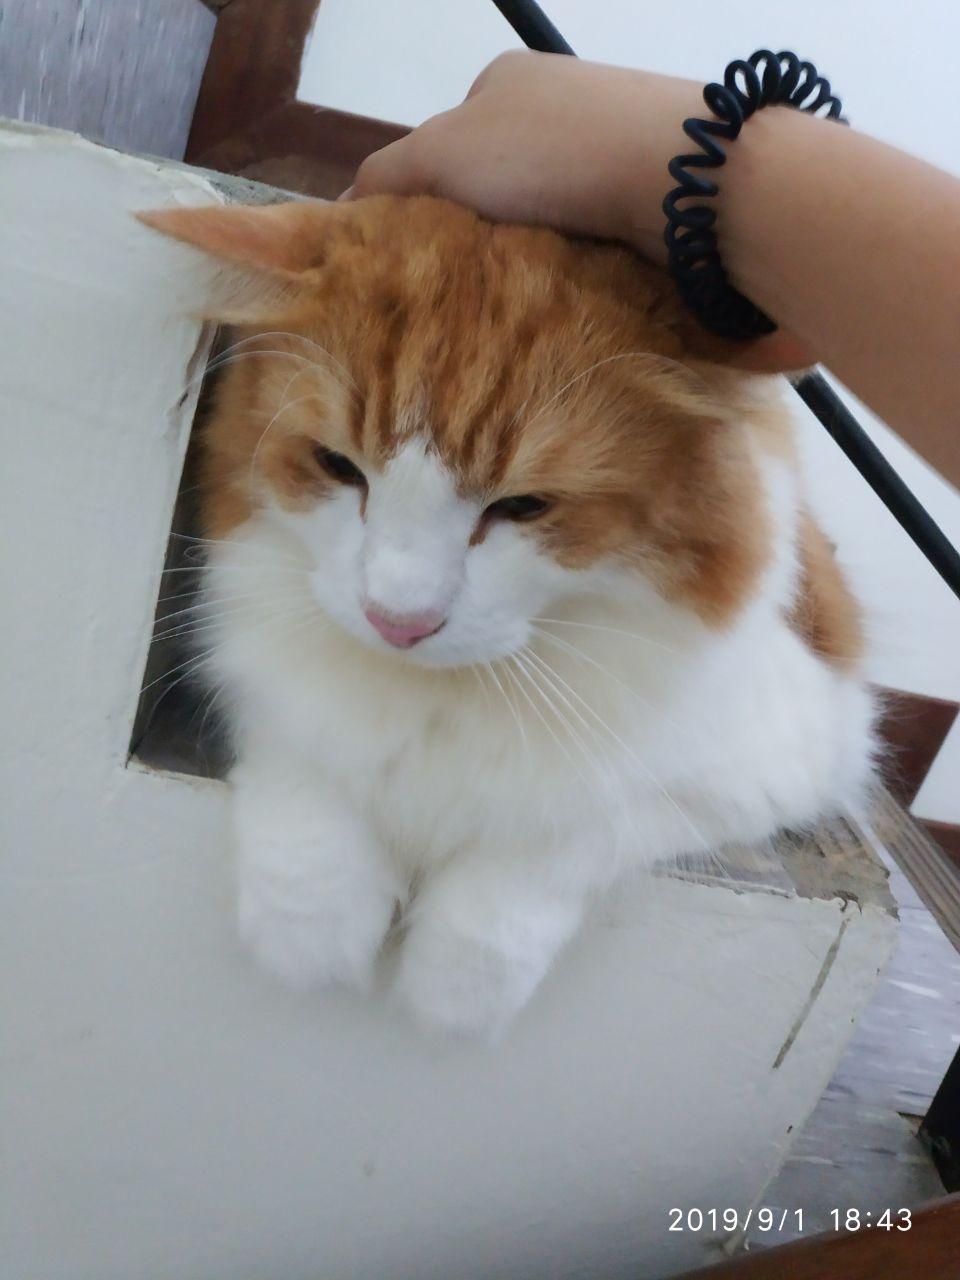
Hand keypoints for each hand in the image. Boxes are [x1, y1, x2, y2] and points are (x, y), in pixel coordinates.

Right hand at [345, 51, 703, 263]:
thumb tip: (340, 214)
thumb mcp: (442, 154)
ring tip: (508, 303)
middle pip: (493, 187)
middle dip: (474, 235)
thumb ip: (386, 177)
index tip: (418, 254)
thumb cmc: (548, 150)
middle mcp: (557, 109)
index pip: (443, 144)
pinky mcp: (644, 197)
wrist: (677, 178)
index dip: (423, 199)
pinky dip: (568, 267)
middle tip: (460, 288)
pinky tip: (560, 294)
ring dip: (521, 258)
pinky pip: (587, 240)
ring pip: (541, 219)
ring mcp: (606, 151)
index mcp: (504, 82)